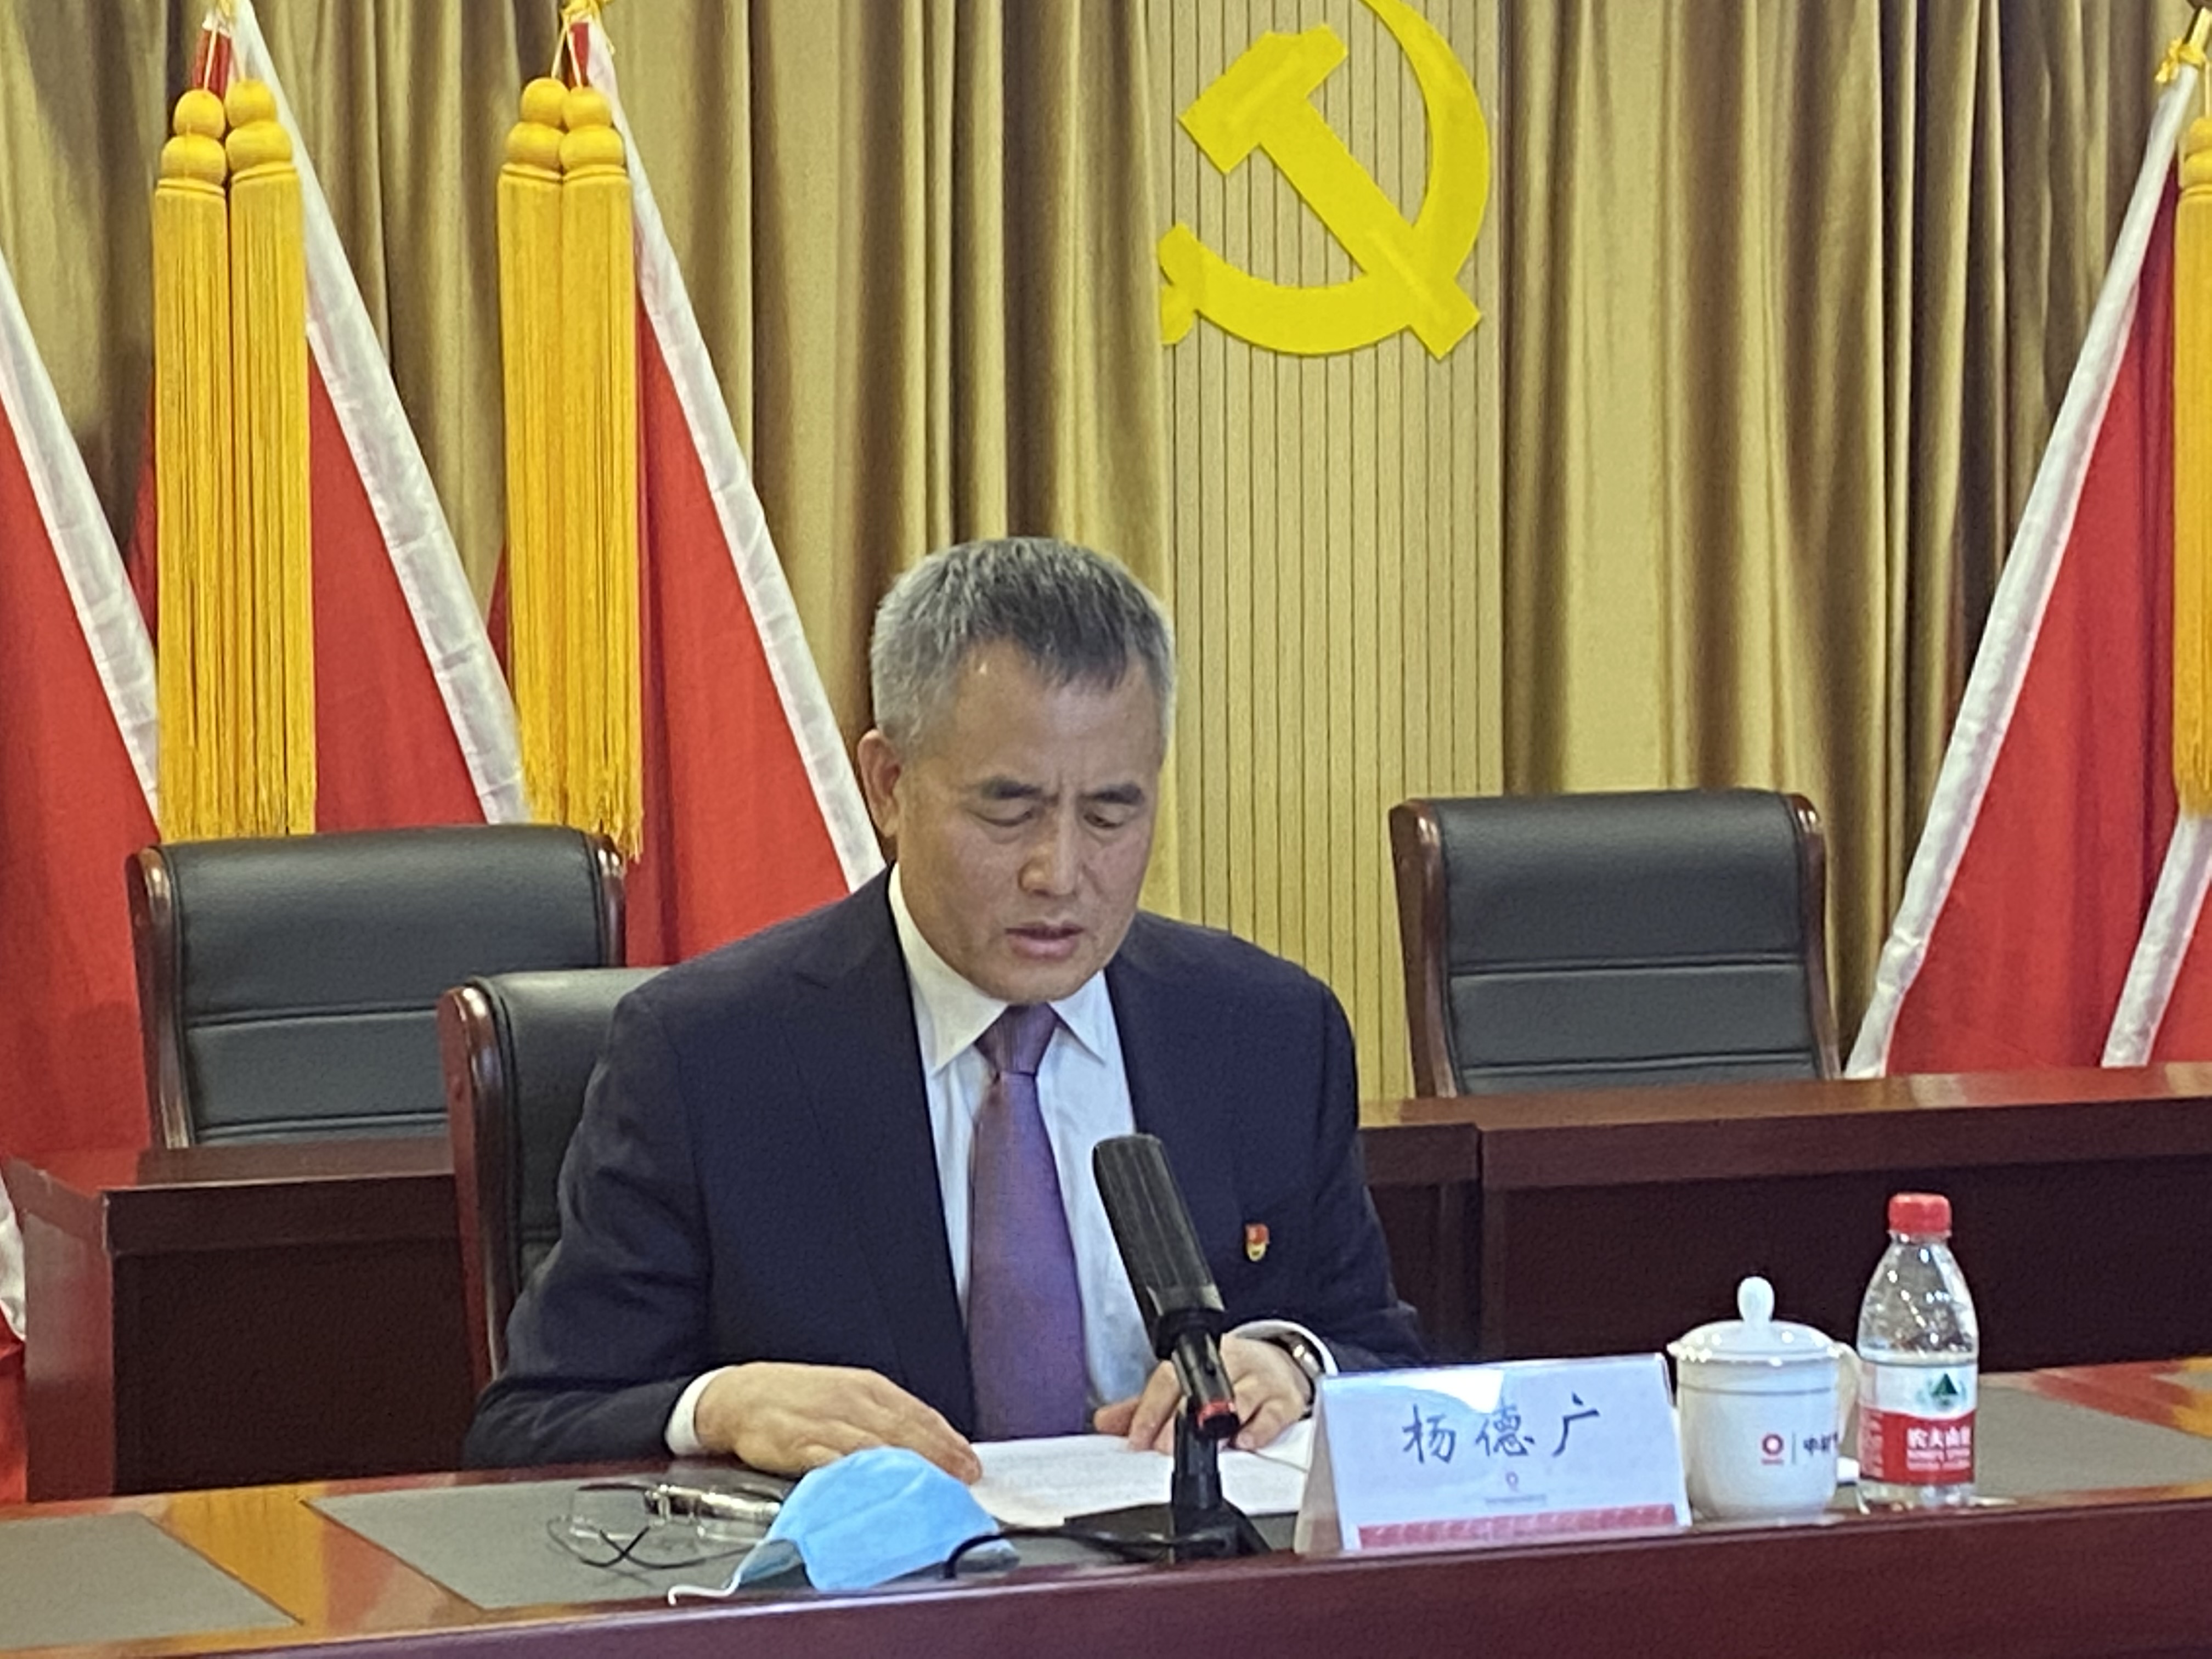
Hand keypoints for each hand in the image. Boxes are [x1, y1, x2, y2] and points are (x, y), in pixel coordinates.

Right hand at [692, 1361, 981, 1482]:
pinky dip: (856, 1475)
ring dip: (907, 1468)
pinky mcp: (798, 1443)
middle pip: (903, 1431)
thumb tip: (931, 1446)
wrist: (740, 1396)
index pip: (917, 1413)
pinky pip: (832, 1461)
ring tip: (933, 1489)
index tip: (971, 1463)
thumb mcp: (848, 1396)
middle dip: (938, 1456)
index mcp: (867, 1387)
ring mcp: (825, 1422)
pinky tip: (875, 1488)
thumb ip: (885, 1419)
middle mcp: (851, 1401)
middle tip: (965, 1479)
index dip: (947, 1440)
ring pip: (874, 1447)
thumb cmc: (800, 1398)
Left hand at [1091, 1335, 1311, 1453]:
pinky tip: (1245, 1441)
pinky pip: (1275, 1414)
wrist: (1280, 1367)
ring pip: (1240, 1397)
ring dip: (1218, 1423)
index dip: (1150, 1410)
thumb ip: (1145, 1406)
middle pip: (1201, 1389)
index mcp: (1199, 1359)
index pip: (1169, 1379)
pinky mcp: (1286, 1401)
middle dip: (1179, 1421)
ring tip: (1203, 1444)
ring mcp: (1261, 1381)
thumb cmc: (1228, 1379)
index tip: (1136, 1439)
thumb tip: (1104, 1422)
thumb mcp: (1184, 1388)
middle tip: (1162, 1449)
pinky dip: (1260, 1429)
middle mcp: (1230, 1364)